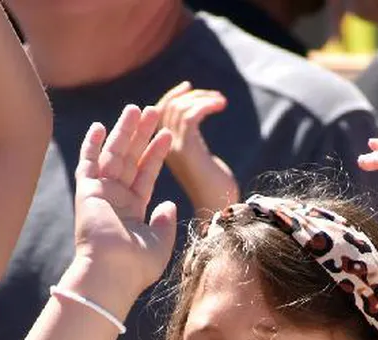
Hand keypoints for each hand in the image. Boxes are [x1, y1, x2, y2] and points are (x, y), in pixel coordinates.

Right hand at [74, 105, 177, 297]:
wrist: (111, 273)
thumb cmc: (137, 266)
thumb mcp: (160, 243)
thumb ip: (165, 222)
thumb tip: (169, 204)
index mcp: (132, 213)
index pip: (144, 176)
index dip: (155, 154)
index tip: (166, 135)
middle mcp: (115, 202)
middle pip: (130, 160)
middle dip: (141, 135)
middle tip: (153, 110)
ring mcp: (100, 197)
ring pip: (113, 156)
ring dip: (123, 132)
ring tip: (136, 109)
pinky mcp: (86, 194)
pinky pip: (87, 165)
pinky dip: (90, 146)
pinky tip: (99, 127)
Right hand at [154, 81, 238, 214]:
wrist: (219, 213)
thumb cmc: (214, 192)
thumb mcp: (200, 160)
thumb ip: (193, 142)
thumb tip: (196, 116)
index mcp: (163, 153)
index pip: (156, 118)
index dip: (170, 99)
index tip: (188, 87)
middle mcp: (163, 152)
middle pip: (163, 111)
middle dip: (184, 96)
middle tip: (204, 92)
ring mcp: (172, 152)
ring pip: (176, 110)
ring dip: (199, 98)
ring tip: (220, 102)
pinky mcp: (186, 152)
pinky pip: (189, 117)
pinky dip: (205, 105)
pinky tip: (221, 106)